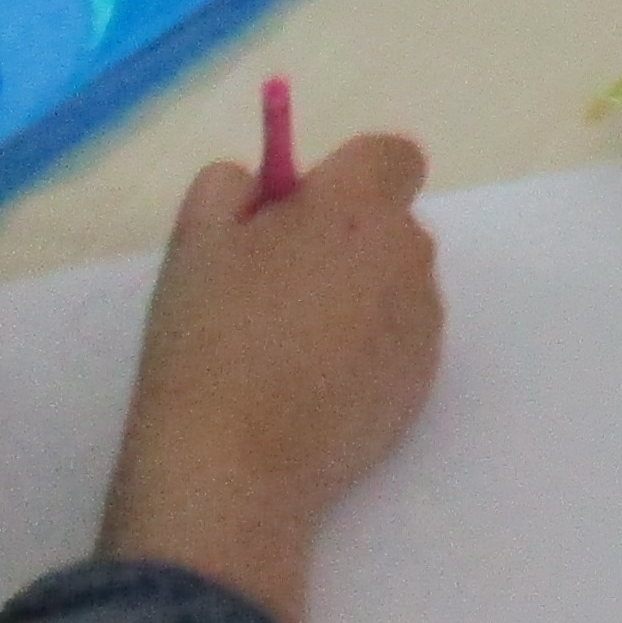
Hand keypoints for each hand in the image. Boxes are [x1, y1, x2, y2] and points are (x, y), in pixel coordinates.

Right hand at [99, 128, 442, 622]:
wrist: (235, 466)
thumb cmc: (210, 339)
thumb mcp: (196, 238)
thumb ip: (233, 183)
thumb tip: (265, 183)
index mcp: (360, 208)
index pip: (391, 156)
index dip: (345, 176)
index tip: (295, 213)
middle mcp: (410, 258)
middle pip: (390, 223)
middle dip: (345, 238)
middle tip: (274, 282)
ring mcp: (424, 328)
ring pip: (394, 285)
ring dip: (357, 295)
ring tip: (285, 346)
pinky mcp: (424, 388)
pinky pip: (397, 343)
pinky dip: (365, 350)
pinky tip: (308, 388)